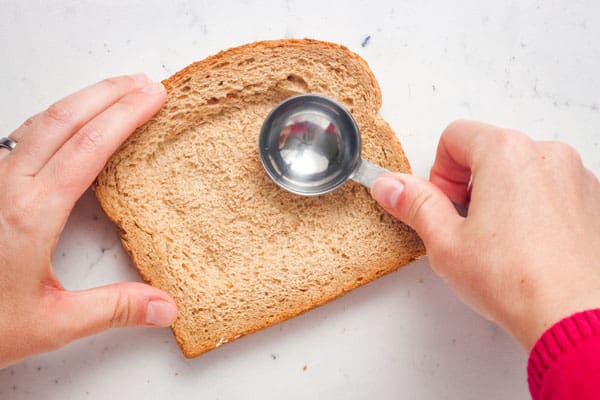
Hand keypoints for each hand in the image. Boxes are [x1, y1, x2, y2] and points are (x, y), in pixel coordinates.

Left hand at [0, 74, 176, 367]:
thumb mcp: (51, 323)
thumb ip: (112, 310)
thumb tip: (166, 308)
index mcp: (30, 213)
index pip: (89, 146)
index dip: (126, 115)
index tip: (154, 96)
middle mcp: (7, 186)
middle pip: (64, 119)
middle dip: (109, 93)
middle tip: (144, 82)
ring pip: (40, 121)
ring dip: (82, 100)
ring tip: (116, 91)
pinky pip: (23, 136)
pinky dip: (58, 119)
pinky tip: (70, 123)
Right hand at [371, 120, 599, 348]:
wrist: (574, 316)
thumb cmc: (516, 281)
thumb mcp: (445, 241)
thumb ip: (414, 203)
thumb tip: (390, 186)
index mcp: (506, 153)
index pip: (455, 136)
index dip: (440, 172)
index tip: (444, 204)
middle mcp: (546, 154)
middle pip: (489, 149)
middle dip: (469, 183)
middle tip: (466, 225)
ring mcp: (575, 176)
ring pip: (521, 169)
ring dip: (501, 194)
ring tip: (497, 240)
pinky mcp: (592, 200)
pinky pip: (549, 188)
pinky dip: (532, 206)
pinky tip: (525, 245)